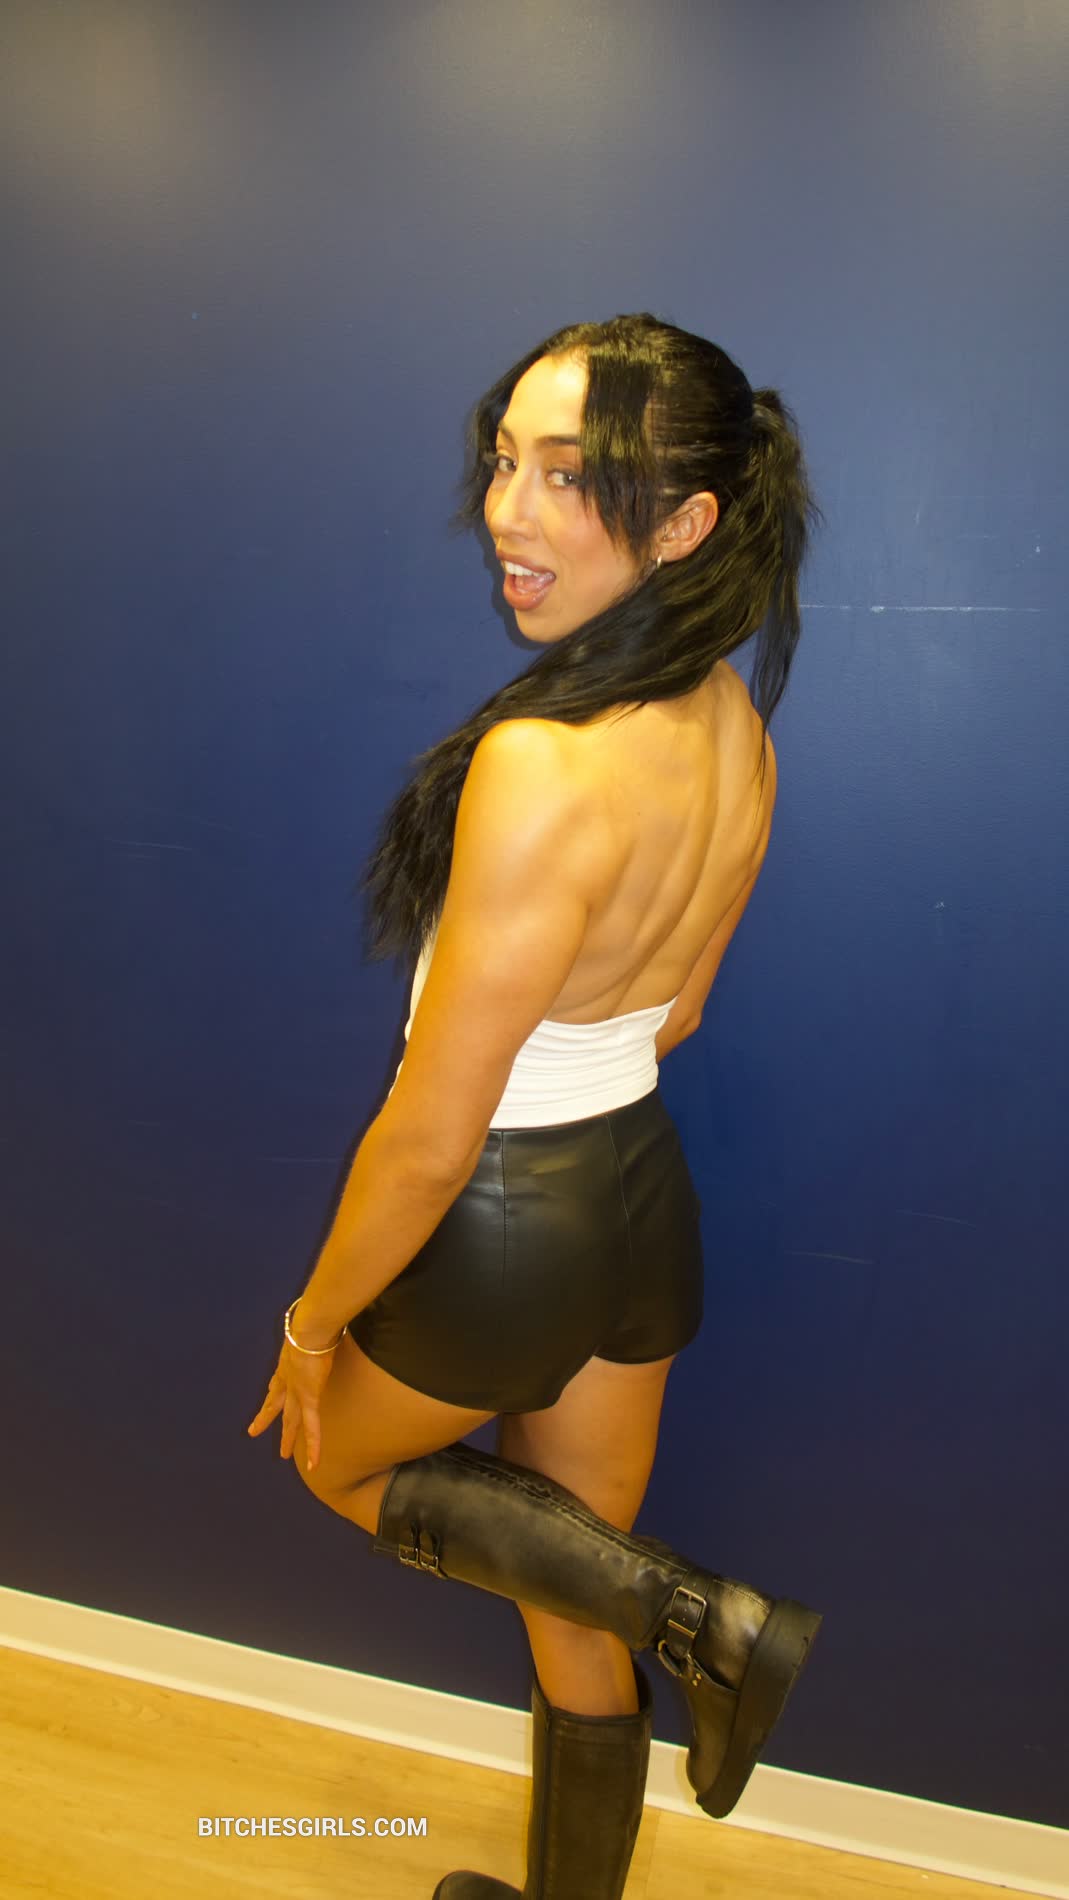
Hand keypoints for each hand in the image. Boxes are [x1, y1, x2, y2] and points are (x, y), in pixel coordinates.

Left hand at [247, 1334, 338, 1471]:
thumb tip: (324, 1318)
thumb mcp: (309, 1327)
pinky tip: (313, 1462)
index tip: (268, 1395)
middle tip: (253, 1431)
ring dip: (287, 1437)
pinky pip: (313, 1428)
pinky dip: (313, 1446)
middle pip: (276, 1405)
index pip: (276, 1382)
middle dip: (267, 1418)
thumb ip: (314, 1328)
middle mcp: (288, 1380)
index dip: (272, 1391)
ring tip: (282, 1455)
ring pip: (291, 1420)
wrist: (311, 1328)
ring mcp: (297, 1392)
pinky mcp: (309, 1399)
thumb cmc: (313, 1322)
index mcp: (287, 1363)